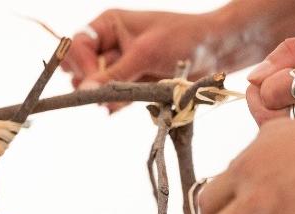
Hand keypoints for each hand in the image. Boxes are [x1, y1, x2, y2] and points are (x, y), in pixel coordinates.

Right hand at [60, 8, 233, 110]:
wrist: (216, 50)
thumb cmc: (183, 38)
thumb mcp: (145, 54)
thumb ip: (113, 74)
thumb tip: (84, 91)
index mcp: (108, 25)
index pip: (78, 46)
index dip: (82, 66)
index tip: (92, 84)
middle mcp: (110, 44)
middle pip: (82, 68)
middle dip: (92, 83)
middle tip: (106, 91)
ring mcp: (121, 65)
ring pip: (97, 86)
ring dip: (107, 95)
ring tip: (120, 99)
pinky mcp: (132, 83)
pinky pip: (114, 97)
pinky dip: (117, 104)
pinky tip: (121, 107)